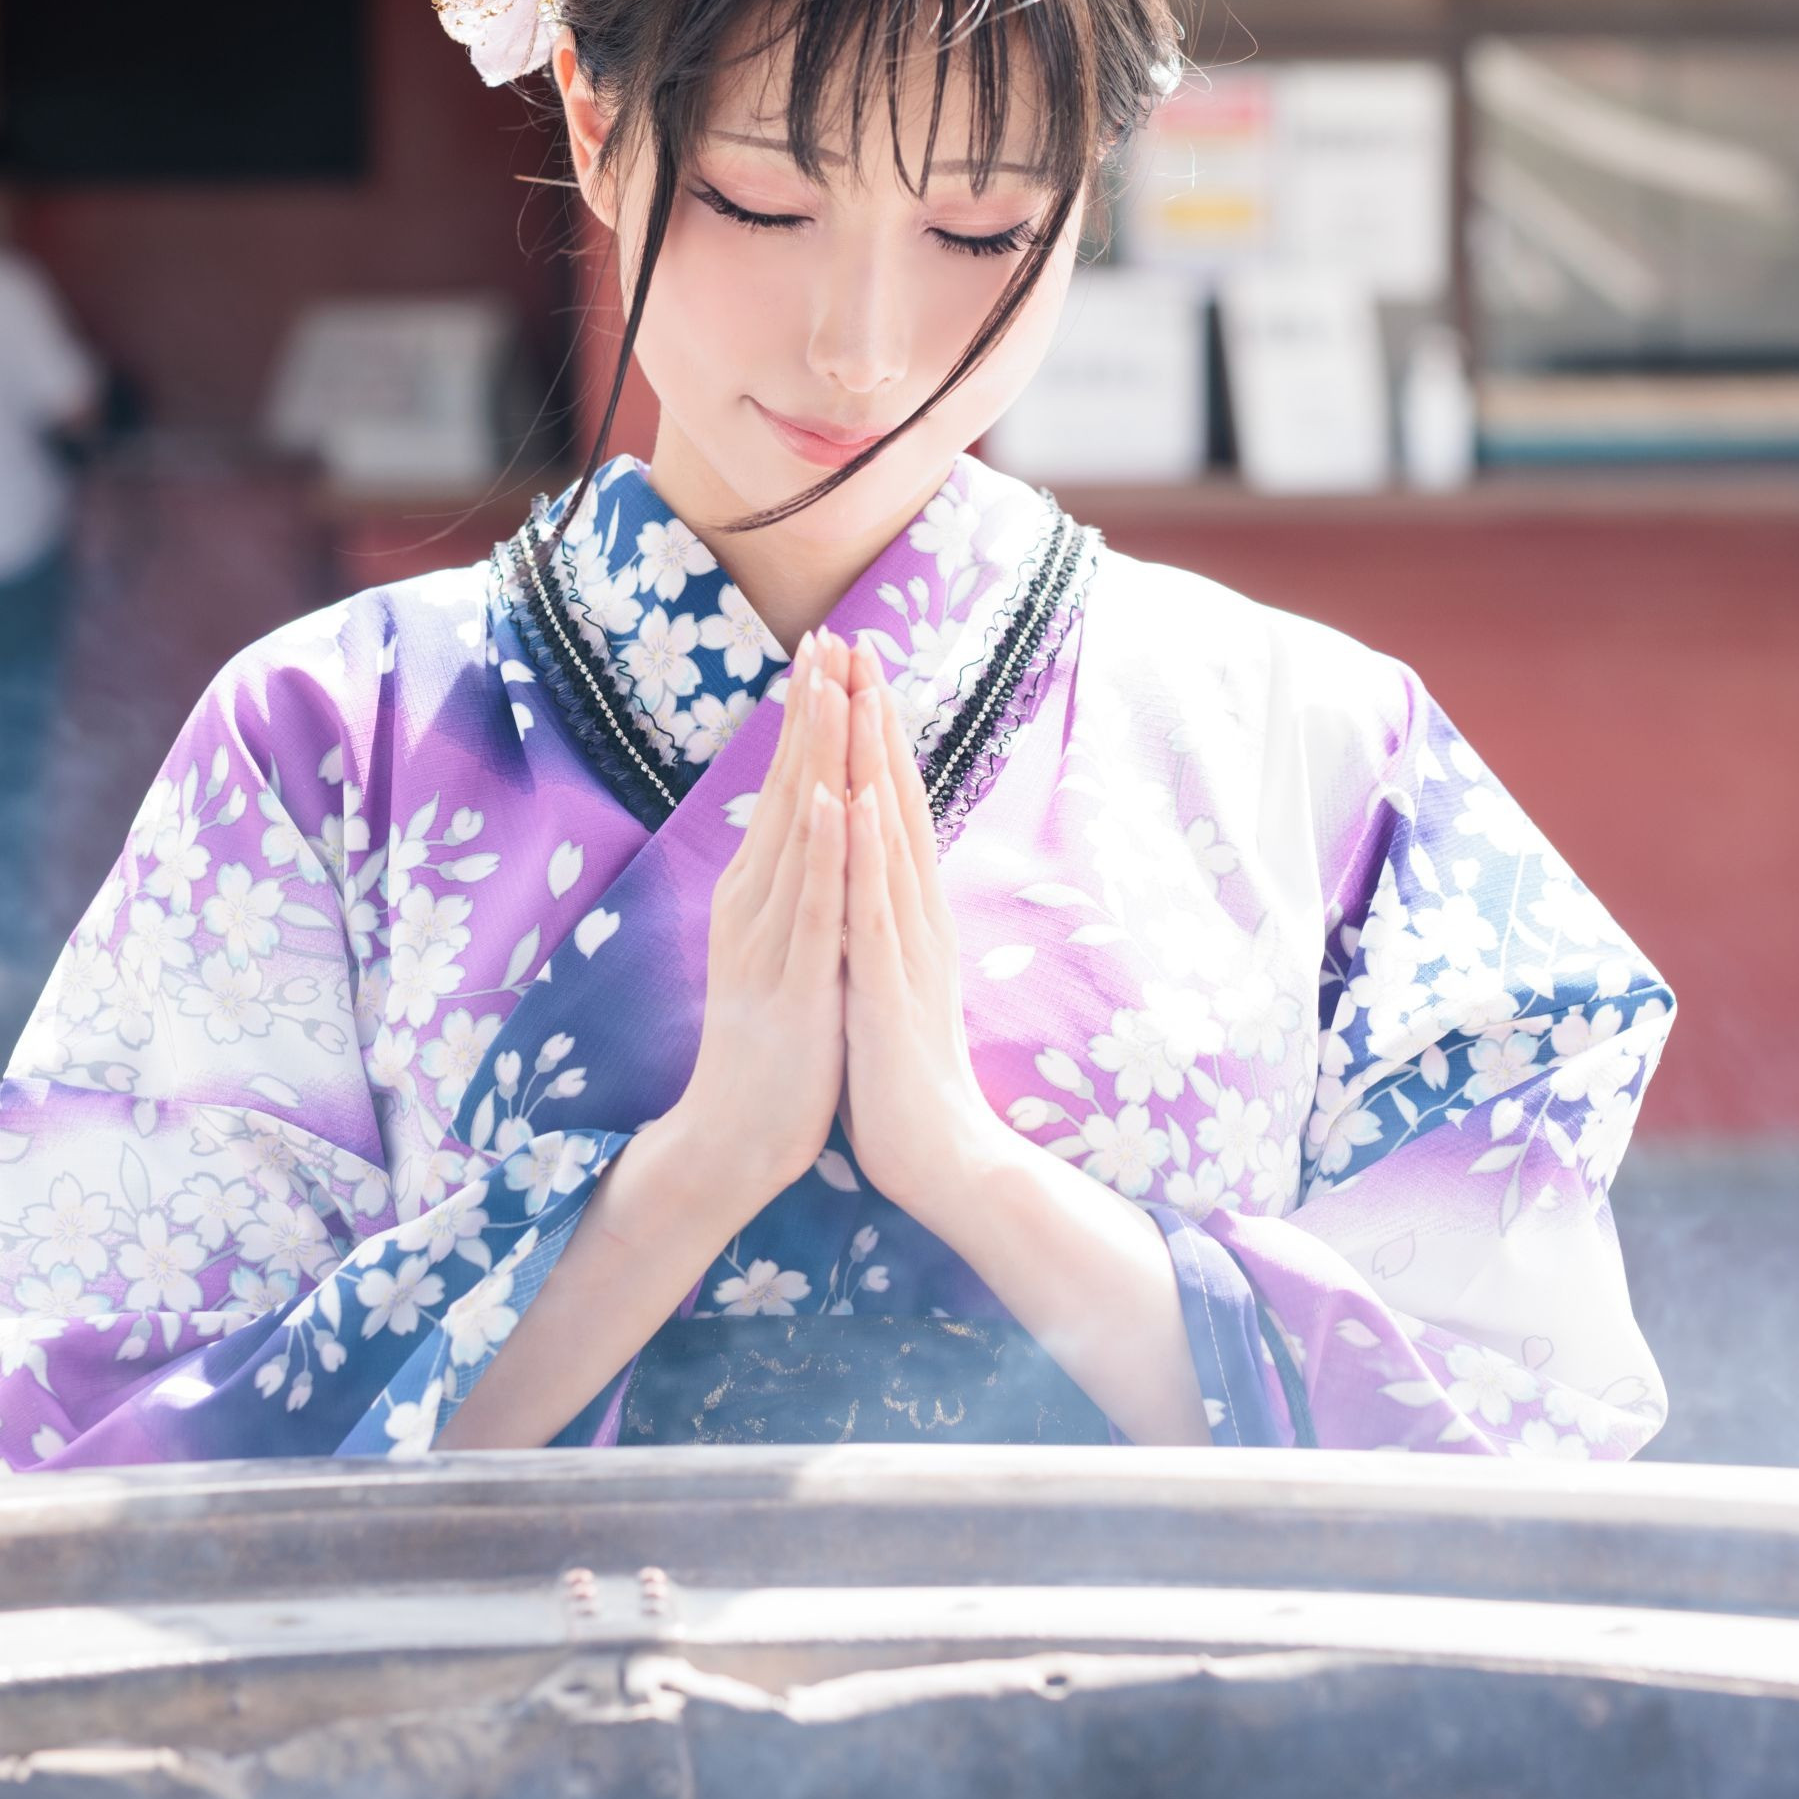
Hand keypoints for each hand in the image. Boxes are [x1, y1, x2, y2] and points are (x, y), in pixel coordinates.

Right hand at [658, 629, 854, 1211]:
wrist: (733, 1138)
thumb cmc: (772, 1045)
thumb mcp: (782, 949)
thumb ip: (792, 890)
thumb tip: (810, 831)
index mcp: (758, 891)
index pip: (787, 784)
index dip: (808, 715)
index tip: (826, 646)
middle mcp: (755, 901)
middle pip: (788, 787)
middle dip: (812, 708)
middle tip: (827, 632)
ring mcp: (770, 937)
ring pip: (799, 828)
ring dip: (816, 753)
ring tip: (831, 684)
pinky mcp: (794, 978)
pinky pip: (810, 903)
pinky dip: (819, 846)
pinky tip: (826, 795)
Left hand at [837, 642, 1008, 1218]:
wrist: (944, 1156)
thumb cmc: (906, 1074)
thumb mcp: (889, 979)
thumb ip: (885, 926)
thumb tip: (871, 882)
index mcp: (910, 914)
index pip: (894, 809)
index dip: (876, 738)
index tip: (855, 672)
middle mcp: (918, 915)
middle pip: (900, 800)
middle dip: (878, 719)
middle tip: (860, 642)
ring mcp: (908, 944)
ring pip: (893, 836)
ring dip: (876, 760)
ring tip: (860, 690)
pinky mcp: (889, 983)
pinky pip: (874, 904)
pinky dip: (864, 848)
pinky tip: (854, 798)